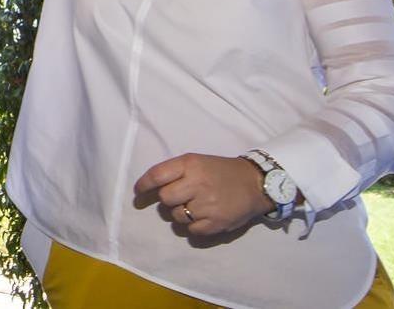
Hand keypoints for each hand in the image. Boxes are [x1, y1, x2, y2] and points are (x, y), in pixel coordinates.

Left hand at [134, 153, 272, 235]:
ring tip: (196, 206)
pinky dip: (193, 226)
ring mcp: (207, 205)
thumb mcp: (197, 161)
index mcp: (191, 164)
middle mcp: (197, 183)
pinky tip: (203, 217)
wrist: (254, 183)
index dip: (144, 185)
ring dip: (181, 213)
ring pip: (177, 217)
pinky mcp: (216, 223)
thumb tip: (146, 189)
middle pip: (165, 199)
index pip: (157, 175)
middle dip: (168, 200)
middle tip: (179, 197)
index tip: (138, 192)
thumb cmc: (220, 171)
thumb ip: (174, 172)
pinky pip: (191, 231)